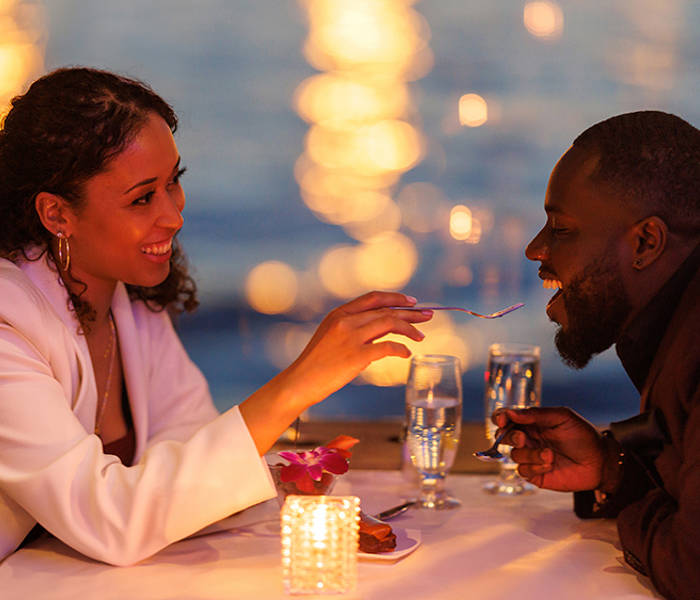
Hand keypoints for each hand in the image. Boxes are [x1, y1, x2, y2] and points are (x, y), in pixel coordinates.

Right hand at [284, 291, 431, 406]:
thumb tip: (382, 326)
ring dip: (409, 329)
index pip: (373, 298)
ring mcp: (351, 337)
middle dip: (410, 312)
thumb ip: (352, 326)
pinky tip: (406, 354)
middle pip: (386, 310)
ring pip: (389, 324)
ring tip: (421, 336)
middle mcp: (346, 321)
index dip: (396, 298)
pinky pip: (387, 347)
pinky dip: (401, 349)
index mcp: (339, 313)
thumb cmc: (316, 363)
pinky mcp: (356, 356)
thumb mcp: (330, 335)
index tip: (412, 301)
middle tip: (428, 315)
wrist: (299, 382)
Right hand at [494, 407, 606, 491]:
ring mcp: (531, 457)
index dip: (500, 417)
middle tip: (523, 439)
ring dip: (531, 454)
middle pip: (504, 436)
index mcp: (532, 422)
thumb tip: (511, 413)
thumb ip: (536, 414)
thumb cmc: (582, 436)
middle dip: (511, 437)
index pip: (507, 417)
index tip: (503, 420)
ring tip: (550, 455)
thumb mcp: (562, 417)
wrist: (600, 462)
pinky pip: (523, 471)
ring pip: (514, 455)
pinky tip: (550, 465)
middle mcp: (528, 438)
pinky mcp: (535, 474)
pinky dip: (535, 467)